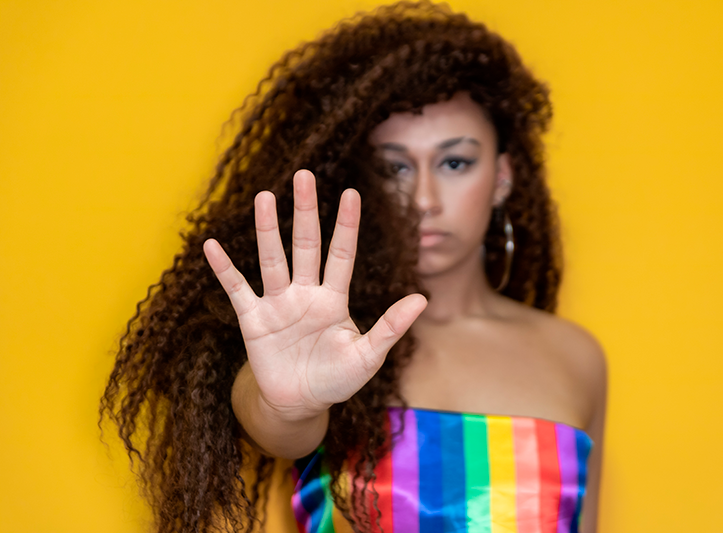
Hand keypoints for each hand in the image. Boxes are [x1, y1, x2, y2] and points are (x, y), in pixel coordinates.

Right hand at [203, 170, 426, 421]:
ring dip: (267, 229)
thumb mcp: (367, 356)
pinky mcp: (253, 320)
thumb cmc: (337, 380)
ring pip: (272, 259)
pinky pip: (236, 289)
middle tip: (303, 175)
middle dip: (305, 211)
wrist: (300, 404)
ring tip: (264, 196)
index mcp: (334, 299)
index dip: (347, 225)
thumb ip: (390, 327)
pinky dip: (224, 269)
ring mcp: (278, 304)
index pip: (342, 254)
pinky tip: (212, 245)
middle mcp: (305, 293)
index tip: (351, 193)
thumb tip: (422, 298)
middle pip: (306, 245)